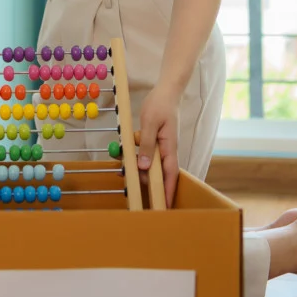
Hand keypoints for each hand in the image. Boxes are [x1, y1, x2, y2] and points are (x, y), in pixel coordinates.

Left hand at [135, 84, 179, 207]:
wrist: (166, 91)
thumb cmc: (160, 105)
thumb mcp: (149, 123)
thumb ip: (146, 145)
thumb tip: (144, 166)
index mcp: (170, 147)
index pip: (170, 174)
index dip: (167, 191)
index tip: (164, 206)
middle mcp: (168, 149)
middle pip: (160, 173)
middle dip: (149, 184)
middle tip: (136, 192)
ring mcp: (162, 146)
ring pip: (152, 164)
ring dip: (140, 170)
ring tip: (125, 173)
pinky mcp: (156, 141)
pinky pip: (147, 154)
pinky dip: (138, 157)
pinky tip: (126, 157)